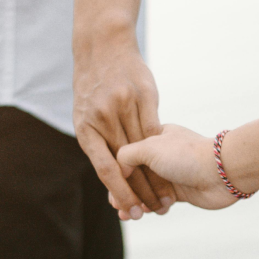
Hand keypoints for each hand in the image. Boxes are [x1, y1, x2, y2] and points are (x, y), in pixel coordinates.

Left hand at [73, 45, 175, 219]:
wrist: (103, 47)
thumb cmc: (95, 89)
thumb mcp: (87, 116)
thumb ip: (99, 143)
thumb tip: (112, 176)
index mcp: (86, 128)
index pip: (105, 168)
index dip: (120, 192)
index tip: (132, 211)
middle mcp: (103, 117)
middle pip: (126, 164)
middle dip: (140, 191)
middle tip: (152, 212)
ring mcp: (123, 105)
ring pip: (144, 149)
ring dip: (156, 175)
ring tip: (165, 196)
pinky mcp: (143, 95)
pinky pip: (154, 128)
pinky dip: (163, 150)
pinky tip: (172, 167)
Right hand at [115, 124, 238, 213]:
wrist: (223, 172)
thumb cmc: (187, 155)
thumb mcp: (149, 147)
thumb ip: (126, 155)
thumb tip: (118, 171)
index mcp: (153, 137)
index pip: (127, 155)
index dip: (116, 173)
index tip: (110, 189)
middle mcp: (161, 154)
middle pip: (134, 174)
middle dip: (124, 192)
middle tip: (117, 206)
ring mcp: (170, 173)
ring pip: (145, 190)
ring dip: (135, 203)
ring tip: (127, 216)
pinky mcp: (179, 191)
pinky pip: (157, 201)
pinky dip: (148, 208)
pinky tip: (141, 215)